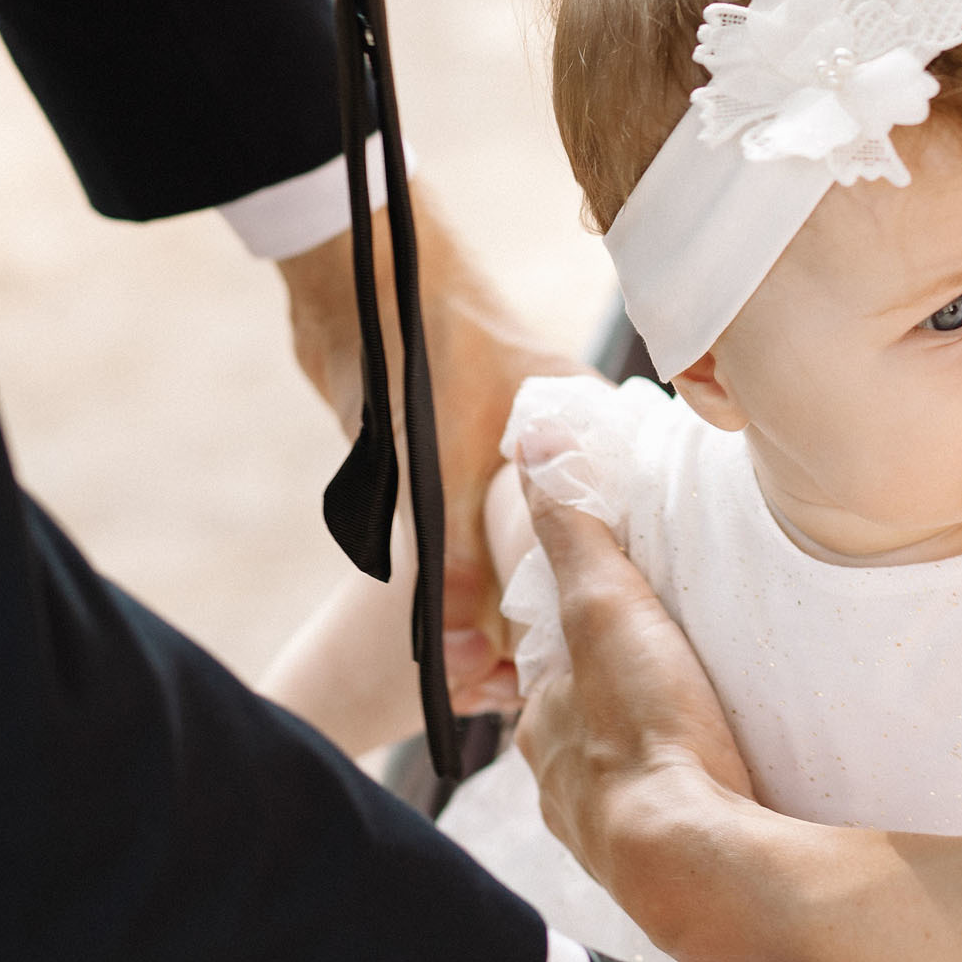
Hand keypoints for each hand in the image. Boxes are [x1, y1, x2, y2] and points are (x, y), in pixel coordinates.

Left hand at [275, 188, 579, 705]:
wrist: (348, 278)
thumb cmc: (424, 344)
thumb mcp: (444, 469)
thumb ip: (457, 565)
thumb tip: (460, 658)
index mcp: (587, 433)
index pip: (612, 535)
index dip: (594, 603)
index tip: (576, 664)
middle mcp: (559, 449)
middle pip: (562, 553)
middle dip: (540, 618)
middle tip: (520, 682)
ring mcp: (505, 457)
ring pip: (512, 549)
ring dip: (496, 605)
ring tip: (490, 674)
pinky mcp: (454, 465)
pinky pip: (470, 540)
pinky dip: (464, 584)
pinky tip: (460, 636)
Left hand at [511, 463, 766, 961]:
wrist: (697, 865)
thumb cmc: (646, 733)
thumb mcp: (606, 609)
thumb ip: (574, 533)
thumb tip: (532, 441)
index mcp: (543, 730)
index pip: (557, 674)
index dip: (592, 645)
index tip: (635, 627)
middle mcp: (563, 793)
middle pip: (591, 735)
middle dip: (626, 712)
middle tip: (685, 684)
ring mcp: (610, 844)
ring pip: (627, 790)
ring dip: (659, 768)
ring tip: (715, 740)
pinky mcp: (666, 879)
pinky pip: (672, 834)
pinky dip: (691, 814)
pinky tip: (729, 801)